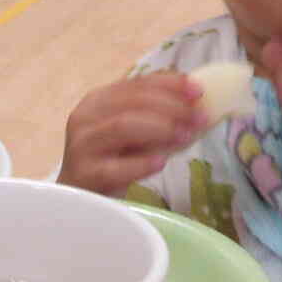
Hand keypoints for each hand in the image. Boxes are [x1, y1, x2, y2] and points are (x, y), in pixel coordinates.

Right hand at [56, 72, 205, 196]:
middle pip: (133, 102)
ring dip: (161, 129)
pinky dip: (141, 163)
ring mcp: (82, 146)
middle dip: (172, 106)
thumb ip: (157, 114)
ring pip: (123, 126)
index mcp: (99, 100)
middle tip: (199, 117)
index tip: (199, 90)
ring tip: (186, 137)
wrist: (81, 197)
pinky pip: (115, 167)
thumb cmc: (112, 159)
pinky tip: (162, 162)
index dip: (171, 84)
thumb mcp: (133, 131)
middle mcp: (86, 117)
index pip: (138, 84)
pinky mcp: (84, 175)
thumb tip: (198, 102)